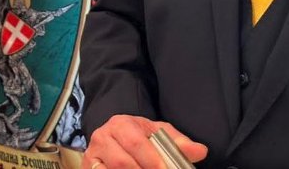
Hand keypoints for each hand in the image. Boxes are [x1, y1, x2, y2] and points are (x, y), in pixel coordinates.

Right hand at [83, 115, 207, 168]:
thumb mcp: (156, 133)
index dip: (152, 160)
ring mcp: (92, 156)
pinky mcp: (88, 168)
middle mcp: (102, 138)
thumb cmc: (137, 136)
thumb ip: (177, 142)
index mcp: (121, 124)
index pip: (136, 143)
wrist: (112, 137)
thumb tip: (200, 151)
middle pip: (123, 163)